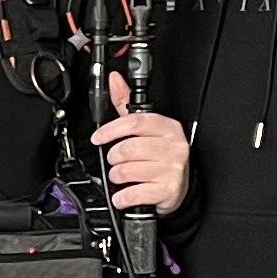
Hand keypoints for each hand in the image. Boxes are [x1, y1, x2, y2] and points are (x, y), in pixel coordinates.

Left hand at [92, 74, 188, 214]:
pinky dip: (122, 196)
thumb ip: (127, 104)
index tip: (97, 137)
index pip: (135, 123)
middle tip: (115, 160)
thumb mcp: (146, 128)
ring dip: (117, 176)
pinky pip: (134, 193)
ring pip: (128, 171)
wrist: (179, 187)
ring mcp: (172, 170)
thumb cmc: (160, 155)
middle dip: (114, 157)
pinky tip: (123, 194)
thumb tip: (115, 80)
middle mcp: (173, 147)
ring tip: (121, 176)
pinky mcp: (168, 191)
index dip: (111, 130)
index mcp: (168, 127)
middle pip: (129, 149)